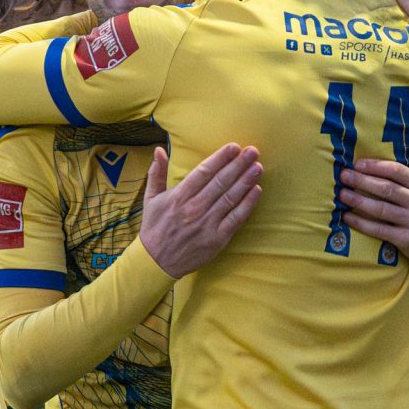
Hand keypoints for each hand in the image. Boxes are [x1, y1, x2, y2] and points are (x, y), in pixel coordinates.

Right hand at [137, 144, 261, 276]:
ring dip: (246, 181)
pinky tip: (256, 191)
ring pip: (231, 198)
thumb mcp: (150, 199)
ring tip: (258, 167)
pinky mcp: (217, 239)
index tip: (234, 147)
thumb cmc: (155, 228)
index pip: (204, 172)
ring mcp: (207, 223)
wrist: (157, 261)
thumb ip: (157, 173)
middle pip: (221, 182)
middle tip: (253, 151)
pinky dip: (247, 204)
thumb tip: (159, 150)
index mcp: (179, 196)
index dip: (220, 158)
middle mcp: (194, 208)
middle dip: (238, 164)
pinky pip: (236, 218)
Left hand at [338, 134, 408, 264]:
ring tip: (342, 194)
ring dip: (359, 201)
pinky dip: (362, 224)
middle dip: (362, 181)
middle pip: (387, 189)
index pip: (398, 172)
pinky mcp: (407, 239)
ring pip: (381, 209)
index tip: (358, 164)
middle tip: (343, 176)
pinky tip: (347, 217)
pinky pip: (380, 230)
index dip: (377, 167)